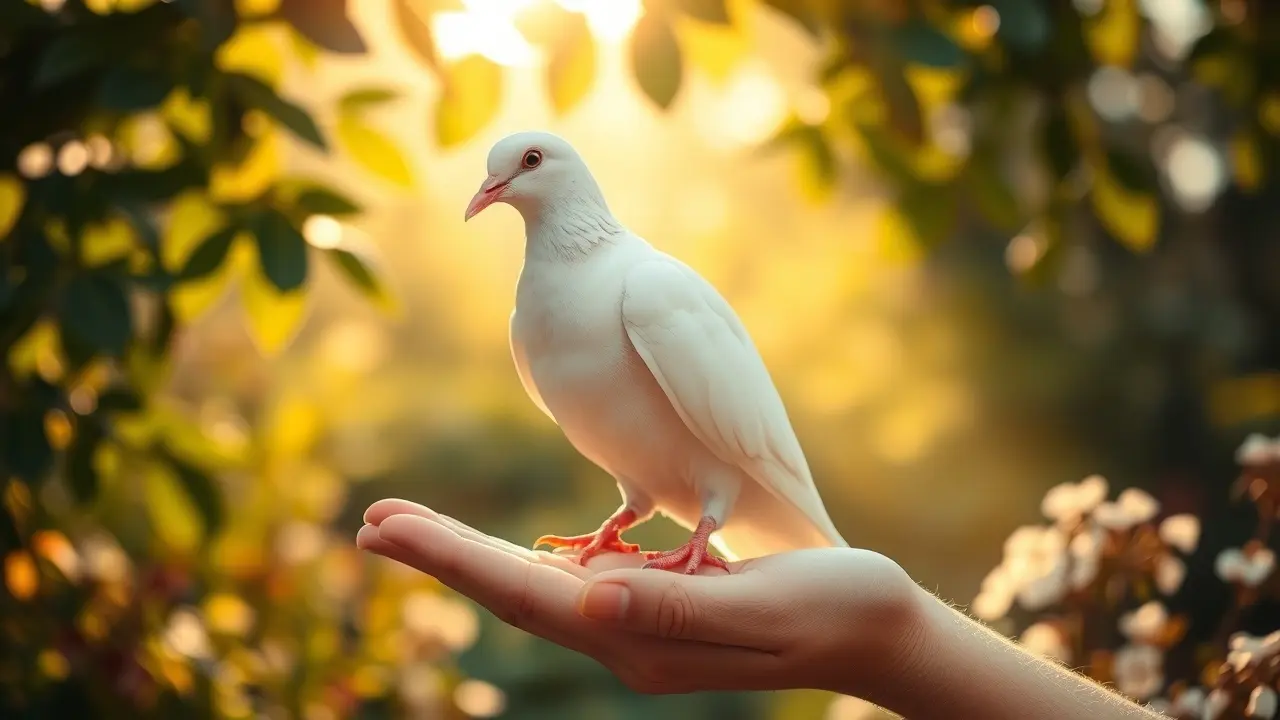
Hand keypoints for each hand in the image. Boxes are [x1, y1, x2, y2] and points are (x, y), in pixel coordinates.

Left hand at [356, 499, 922, 695]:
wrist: (875, 630)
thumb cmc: (833, 607)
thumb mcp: (760, 604)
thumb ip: (677, 601)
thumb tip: (588, 592)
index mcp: (641, 636)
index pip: (526, 594)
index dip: (451, 558)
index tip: (385, 527)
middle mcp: (627, 637)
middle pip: (513, 592)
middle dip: (439, 556)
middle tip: (370, 523)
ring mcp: (640, 628)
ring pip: (536, 590)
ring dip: (470, 557)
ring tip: (414, 531)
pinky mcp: (658, 610)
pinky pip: (573, 588)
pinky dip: (524, 565)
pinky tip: (509, 553)